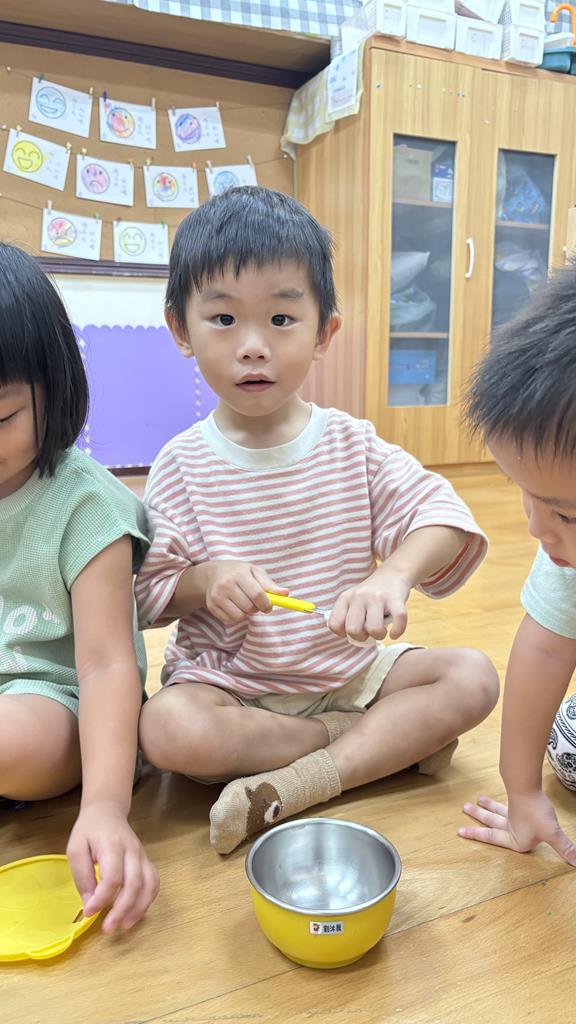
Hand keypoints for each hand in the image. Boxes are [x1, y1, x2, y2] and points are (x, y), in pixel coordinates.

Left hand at [67, 802, 159, 933]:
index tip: (88, 912)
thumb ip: (82, 875)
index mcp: (112, 846)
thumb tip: (90, 902)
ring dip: (139, 909)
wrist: (107, 811)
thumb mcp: (75, 849)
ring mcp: (142, 856)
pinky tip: (135, 912)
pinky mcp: (146, 861)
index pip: (113, 877)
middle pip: (134, 884)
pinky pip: (154, 882)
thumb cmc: (89, 831)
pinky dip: (148, 900)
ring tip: (124, 926)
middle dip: (122, 910)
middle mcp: (132, 851)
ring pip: (149, 885)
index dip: (102, 899)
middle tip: (108, 929)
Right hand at [203, 560, 287, 625]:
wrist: (212, 574)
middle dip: (256, 609)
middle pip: (249, 607)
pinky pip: (229, 620)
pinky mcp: (211, 606)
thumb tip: (285, 593)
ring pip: (239, 616)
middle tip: (256, 604)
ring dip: (246, 614)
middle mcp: (226, 584)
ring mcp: (216, 596)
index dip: (266, 604)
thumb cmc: (239, 572)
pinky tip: (235, 607)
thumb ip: (270, 584)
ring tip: (244, 604)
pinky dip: (236, 617)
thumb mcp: (255, 572)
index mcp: (239, 574)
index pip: (257, 594)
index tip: (269, 607)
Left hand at [328, 566, 409, 642]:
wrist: (392, 574)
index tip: (353, 630)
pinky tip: (394, 633)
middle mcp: (359, 596)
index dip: (343, 634)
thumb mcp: (352, 600)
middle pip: (353, 630)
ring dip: (379, 635)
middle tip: (368, 631)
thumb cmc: (370, 595)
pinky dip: (397, 631)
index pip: (334, 624)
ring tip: (381, 630)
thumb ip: (346, 617)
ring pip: (374, 629)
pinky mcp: (395, 599)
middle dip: (361, 638)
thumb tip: (347, 636)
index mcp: (346, 598)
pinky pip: (398, 620)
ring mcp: (377, 597)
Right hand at [458, 791, 575, 865]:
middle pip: (489, 824)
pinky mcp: (513, 801)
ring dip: (482, 810)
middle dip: (475, 823)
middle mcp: (509, 827)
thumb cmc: (536, 814)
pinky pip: (501, 804)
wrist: (527, 789)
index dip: (476, 836)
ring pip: (493, 813)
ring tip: (469, 805)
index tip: (460, 831)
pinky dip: (493, 802)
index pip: (494, 840)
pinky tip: (487, 798)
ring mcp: (510, 813)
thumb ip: (565, 849)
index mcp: (515, 839)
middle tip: (461, 821)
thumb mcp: (552, 833)